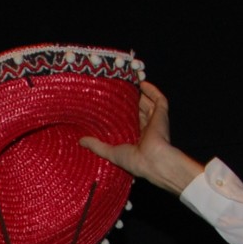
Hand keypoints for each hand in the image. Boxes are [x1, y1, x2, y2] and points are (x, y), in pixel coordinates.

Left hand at [79, 81, 203, 194]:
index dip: (123, 113)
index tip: (113, 104)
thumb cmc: (133, 160)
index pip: (130, 123)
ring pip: (149, 104)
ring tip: (131, 83)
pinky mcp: (162, 115)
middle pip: (139, 111)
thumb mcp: (110, 152)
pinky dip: (153, 91)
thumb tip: (80, 141)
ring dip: (141, 94)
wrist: (153, 161)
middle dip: (132, 101)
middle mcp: (147, 130)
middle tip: (120, 90)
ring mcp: (155, 122)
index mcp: (137, 139)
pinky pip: (159, 100)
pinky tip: (143, 83)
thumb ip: (96, 145)